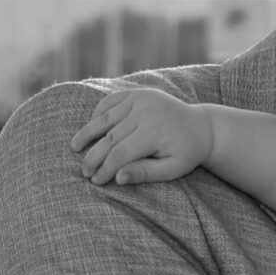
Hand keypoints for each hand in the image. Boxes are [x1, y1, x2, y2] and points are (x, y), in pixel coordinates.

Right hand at [69, 88, 213, 185]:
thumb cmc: (186, 152)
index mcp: (154, 132)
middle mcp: (145, 113)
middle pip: (110, 137)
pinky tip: (89, 126)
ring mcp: (140, 99)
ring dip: (88, 132)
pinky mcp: (137, 93)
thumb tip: (117, 178)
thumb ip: (146, 173)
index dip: (105, 168)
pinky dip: (98, 113)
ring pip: (105, 118)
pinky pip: (111, 101)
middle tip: (84, 172)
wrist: (201, 126)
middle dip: (94, 156)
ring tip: (74, 147)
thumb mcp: (172, 169)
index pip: (121, 154)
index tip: (96, 181)